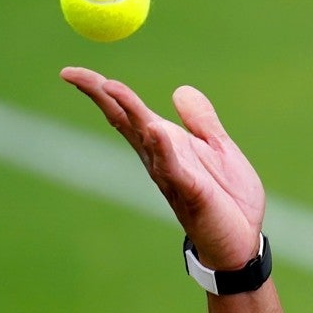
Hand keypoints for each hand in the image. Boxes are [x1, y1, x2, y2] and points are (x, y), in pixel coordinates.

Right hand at [61, 67, 265, 269]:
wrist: (241, 240)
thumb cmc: (227, 197)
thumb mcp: (219, 149)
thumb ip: (201, 121)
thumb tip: (181, 90)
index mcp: (166, 145)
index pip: (129, 113)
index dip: (102, 91)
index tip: (70, 72)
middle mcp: (159, 159)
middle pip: (126, 121)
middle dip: (101, 96)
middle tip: (72, 74)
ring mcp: (172, 175)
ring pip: (145, 138)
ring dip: (129, 111)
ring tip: (111, 87)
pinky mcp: (191, 191)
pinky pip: (174, 167)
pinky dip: (164, 148)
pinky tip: (156, 129)